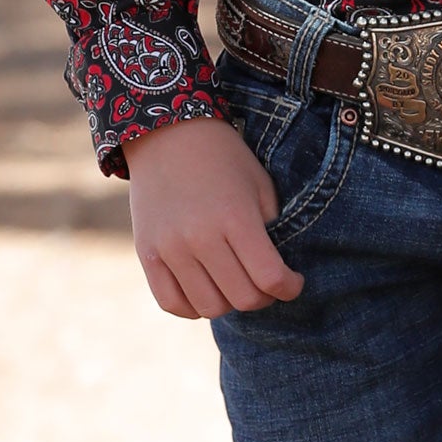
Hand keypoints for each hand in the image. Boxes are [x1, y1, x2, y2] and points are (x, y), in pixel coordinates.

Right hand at [123, 116, 305, 319]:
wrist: (169, 133)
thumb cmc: (224, 158)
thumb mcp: (259, 185)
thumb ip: (270, 230)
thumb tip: (278, 273)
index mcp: (236, 216)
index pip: (270, 277)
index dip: (290, 287)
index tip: (294, 283)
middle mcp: (201, 237)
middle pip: (241, 299)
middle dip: (264, 297)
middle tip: (266, 284)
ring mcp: (170, 249)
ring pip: (209, 308)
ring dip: (229, 303)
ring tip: (236, 283)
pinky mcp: (147, 255)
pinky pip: (172, 303)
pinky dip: (194, 307)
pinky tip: (207, 289)